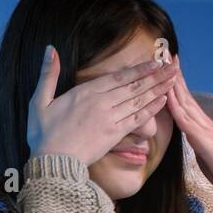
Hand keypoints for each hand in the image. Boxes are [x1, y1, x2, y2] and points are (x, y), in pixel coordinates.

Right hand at [28, 44, 178, 165]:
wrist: (52, 162)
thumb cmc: (42, 134)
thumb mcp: (39, 101)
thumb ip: (48, 75)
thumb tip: (50, 49)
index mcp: (85, 92)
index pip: (118, 77)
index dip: (139, 68)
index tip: (154, 61)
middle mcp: (102, 103)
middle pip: (134, 86)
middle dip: (155, 75)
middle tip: (174, 66)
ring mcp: (110, 119)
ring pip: (139, 100)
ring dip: (158, 89)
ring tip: (173, 79)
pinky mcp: (114, 135)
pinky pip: (137, 118)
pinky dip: (151, 108)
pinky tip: (163, 100)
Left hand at [164, 53, 212, 206]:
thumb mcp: (203, 149)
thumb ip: (194, 138)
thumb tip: (188, 134)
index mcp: (199, 122)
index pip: (183, 97)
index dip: (174, 80)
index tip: (164, 64)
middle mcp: (200, 119)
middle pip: (182, 92)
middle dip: (171, 72)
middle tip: (163, 51)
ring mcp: (201, 126)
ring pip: (183, 100)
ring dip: (172, 82)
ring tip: (164, 63)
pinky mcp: (201, 137)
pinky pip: (185, 120)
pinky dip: (175, 106)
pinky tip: (167, 95)